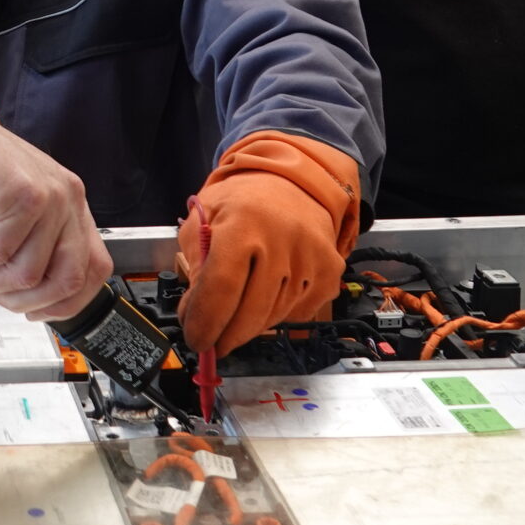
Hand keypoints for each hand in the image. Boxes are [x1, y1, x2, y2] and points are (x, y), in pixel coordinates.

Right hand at [0, 86, 109, 322]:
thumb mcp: (7, 212)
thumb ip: (28, 247)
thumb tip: (31, 299)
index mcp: (68, 202)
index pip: (94, 269)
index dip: (64, 302)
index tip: (33, 310)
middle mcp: (65, 196)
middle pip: (66, 280)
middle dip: (21, 300)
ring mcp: (46, 194)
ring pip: (25, 274)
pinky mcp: (17, 194)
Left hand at [176, 132, 360, 354]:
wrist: (292, 182)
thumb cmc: (242, 202)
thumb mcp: (204, 221)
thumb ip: (195, 267)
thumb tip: (193, 316)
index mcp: (242, 224)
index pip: (221, 287)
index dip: (205, 322)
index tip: (196, 340)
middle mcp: (281, 240)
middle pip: (250, 312)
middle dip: (226, 336)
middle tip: (213, 342)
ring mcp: (310, 256)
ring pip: (274, 316)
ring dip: (250, 325)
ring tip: (237, 312)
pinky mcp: (331, 270)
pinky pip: (299, 312)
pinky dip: (279, 313)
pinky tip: (267, 295)